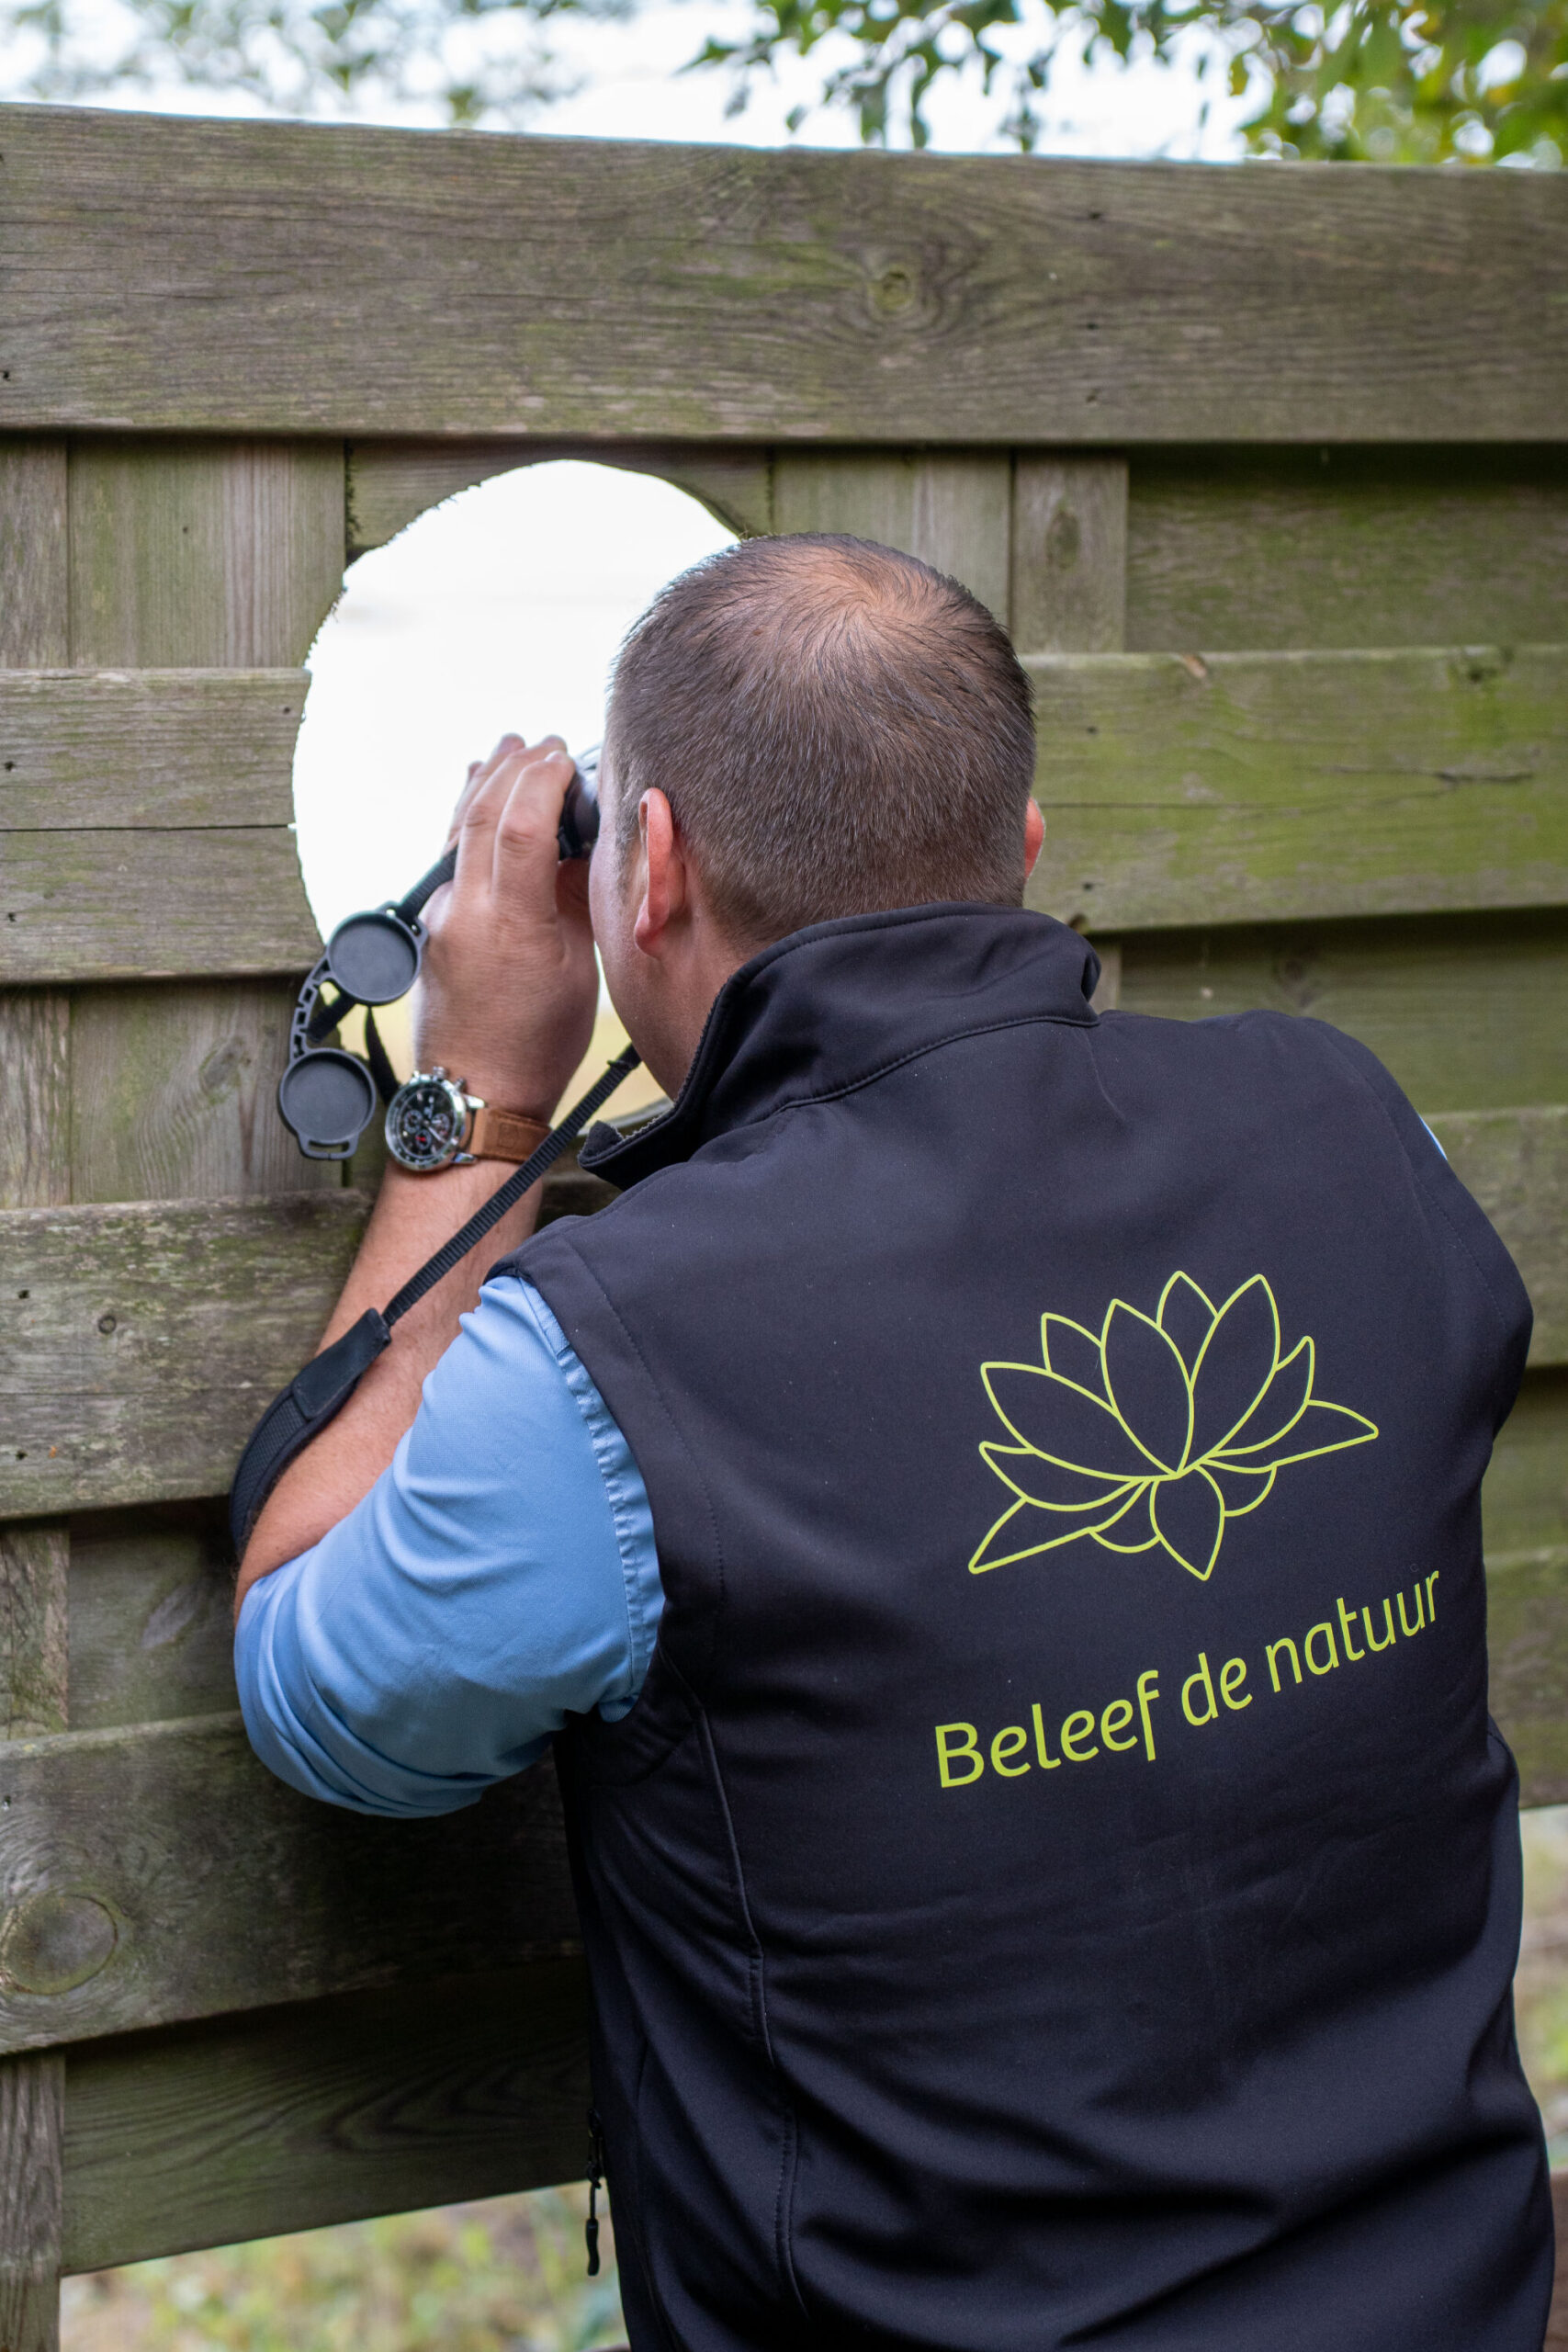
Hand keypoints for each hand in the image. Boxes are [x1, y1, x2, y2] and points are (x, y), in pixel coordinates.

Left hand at [412, 734, 597, 1120]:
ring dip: (488, 780)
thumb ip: (571, 899)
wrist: (475, 1091)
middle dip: (519, 768)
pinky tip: (476, 788)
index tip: (571, 756)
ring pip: (460, 826)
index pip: (524, 825)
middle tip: (550, 743)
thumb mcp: (578, 967)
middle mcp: (462, 910)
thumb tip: (576, 845)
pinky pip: (448, 849)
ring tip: (511, 746)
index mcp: (508, 924)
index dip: (548, 780)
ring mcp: (439, 913)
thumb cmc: (536, 1043)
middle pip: (486, 813)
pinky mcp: (431, 921)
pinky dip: (468, 812)